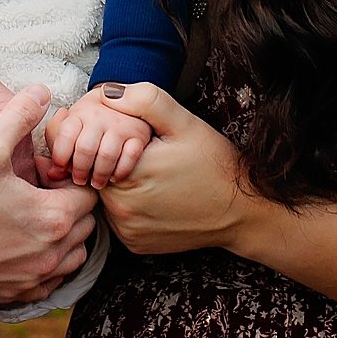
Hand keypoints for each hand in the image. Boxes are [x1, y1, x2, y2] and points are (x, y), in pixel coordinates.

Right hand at [0, 86, 100, 304]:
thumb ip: (17, 116)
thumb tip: (41, 91)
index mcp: (52, 217)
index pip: (87, 195)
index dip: (70, 178)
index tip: (45, 171)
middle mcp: (51, 254)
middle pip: (83, 225)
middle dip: (69, 205)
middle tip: (40, 189)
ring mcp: (33, 279)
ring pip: (71, 256)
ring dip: (62, 236)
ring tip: (34, 215)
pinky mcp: (14, 295)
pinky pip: (49, 281)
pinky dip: (45, 264)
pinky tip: (20, 245)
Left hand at [47, 86, 153, 187]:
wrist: (123, 103)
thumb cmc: (91, 122)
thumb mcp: (70, 127)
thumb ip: (56, 145)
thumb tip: (53, 172)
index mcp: (79, 114)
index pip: (65, 135)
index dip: (60, 156)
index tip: (61, 168)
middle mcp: (99, 117)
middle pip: (85, 148)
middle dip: (80, 170)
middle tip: (80, 180)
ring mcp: (120, 124)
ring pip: (107, 155)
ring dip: (100, 174)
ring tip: (96, 182)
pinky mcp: (139, 134)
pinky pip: (130, 156)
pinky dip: (121, 171)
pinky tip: (115, 176)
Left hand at [95, 83, 257, 255]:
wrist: (241, 210)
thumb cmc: (215, 164)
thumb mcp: (184, 123)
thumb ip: (145, 101)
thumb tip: (107, 93)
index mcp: (127, 174)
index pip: (95, 148)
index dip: (112, 138)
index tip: (137, 140)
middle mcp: (122, 208)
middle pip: (99, 172)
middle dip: (115, 160)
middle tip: (149, 157)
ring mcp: (128, 230)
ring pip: (108, 197)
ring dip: (121, 185)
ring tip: (154, 176)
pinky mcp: (135, 244)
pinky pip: (120, 219)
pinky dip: (130, 207)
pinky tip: (155, 197)